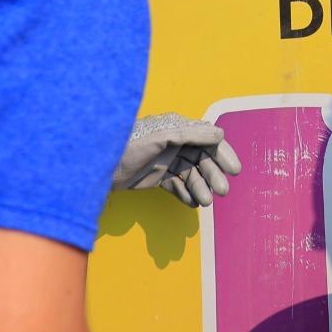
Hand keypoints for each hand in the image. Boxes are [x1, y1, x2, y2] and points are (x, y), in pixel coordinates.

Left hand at [111, 112, 242, 206]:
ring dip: (201, 187)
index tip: (235, 170)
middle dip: (213, 175)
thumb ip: (191, 133)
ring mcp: (165, 160)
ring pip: (191, 174)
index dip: (222, 153)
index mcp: (177, 128)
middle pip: (201, 159)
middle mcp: (174, 143)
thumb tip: (219, 132)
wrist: (97, 166)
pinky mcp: (156, 176)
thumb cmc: (127, 144)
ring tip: (206, 202)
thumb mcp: (161, 136)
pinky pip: (177, 185)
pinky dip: (186, 194)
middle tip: (222, 192)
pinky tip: (192, 203)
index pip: (207, 139)